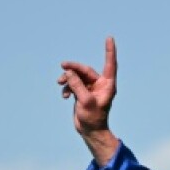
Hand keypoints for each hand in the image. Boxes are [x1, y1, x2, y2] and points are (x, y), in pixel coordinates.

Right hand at [59, 36, 120, 163]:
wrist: (90, 131)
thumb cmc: (93, 118)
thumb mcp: (85, 101)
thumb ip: (77, 85)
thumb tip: (69, 72)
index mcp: (107, 85)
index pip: (110, 64)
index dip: (109, 51)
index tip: (110, 38)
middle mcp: (100, 84)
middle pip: (85, 70)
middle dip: (73, 68)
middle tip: (63, 66)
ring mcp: (90, 88)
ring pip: (77, 77)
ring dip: (67, 78)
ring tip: (59, 83)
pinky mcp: (82, 93)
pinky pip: (73, 85)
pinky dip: (67, 88)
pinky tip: (64, 96)